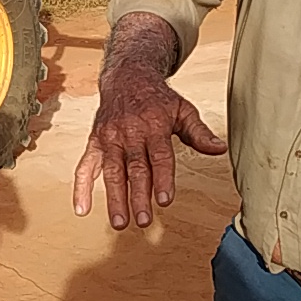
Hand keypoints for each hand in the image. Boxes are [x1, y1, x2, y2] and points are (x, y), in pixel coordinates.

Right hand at [72, 68, 225, 229]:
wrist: (126, 77)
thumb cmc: (157, 98)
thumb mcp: (182, 109)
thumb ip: (199, 132)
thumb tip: (219, 149)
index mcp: (153, 125)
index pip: (159, 156)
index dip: (162, 178)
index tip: (164, 200)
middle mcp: (129, 133)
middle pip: (134, 168)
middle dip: (138, 196)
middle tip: (143, 220)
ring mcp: (109, 138)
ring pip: (111, 171)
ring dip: (114, 198)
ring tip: (120, 222)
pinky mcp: (95, 141)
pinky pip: (84, 165)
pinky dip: (81, 187)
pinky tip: (82, 208)